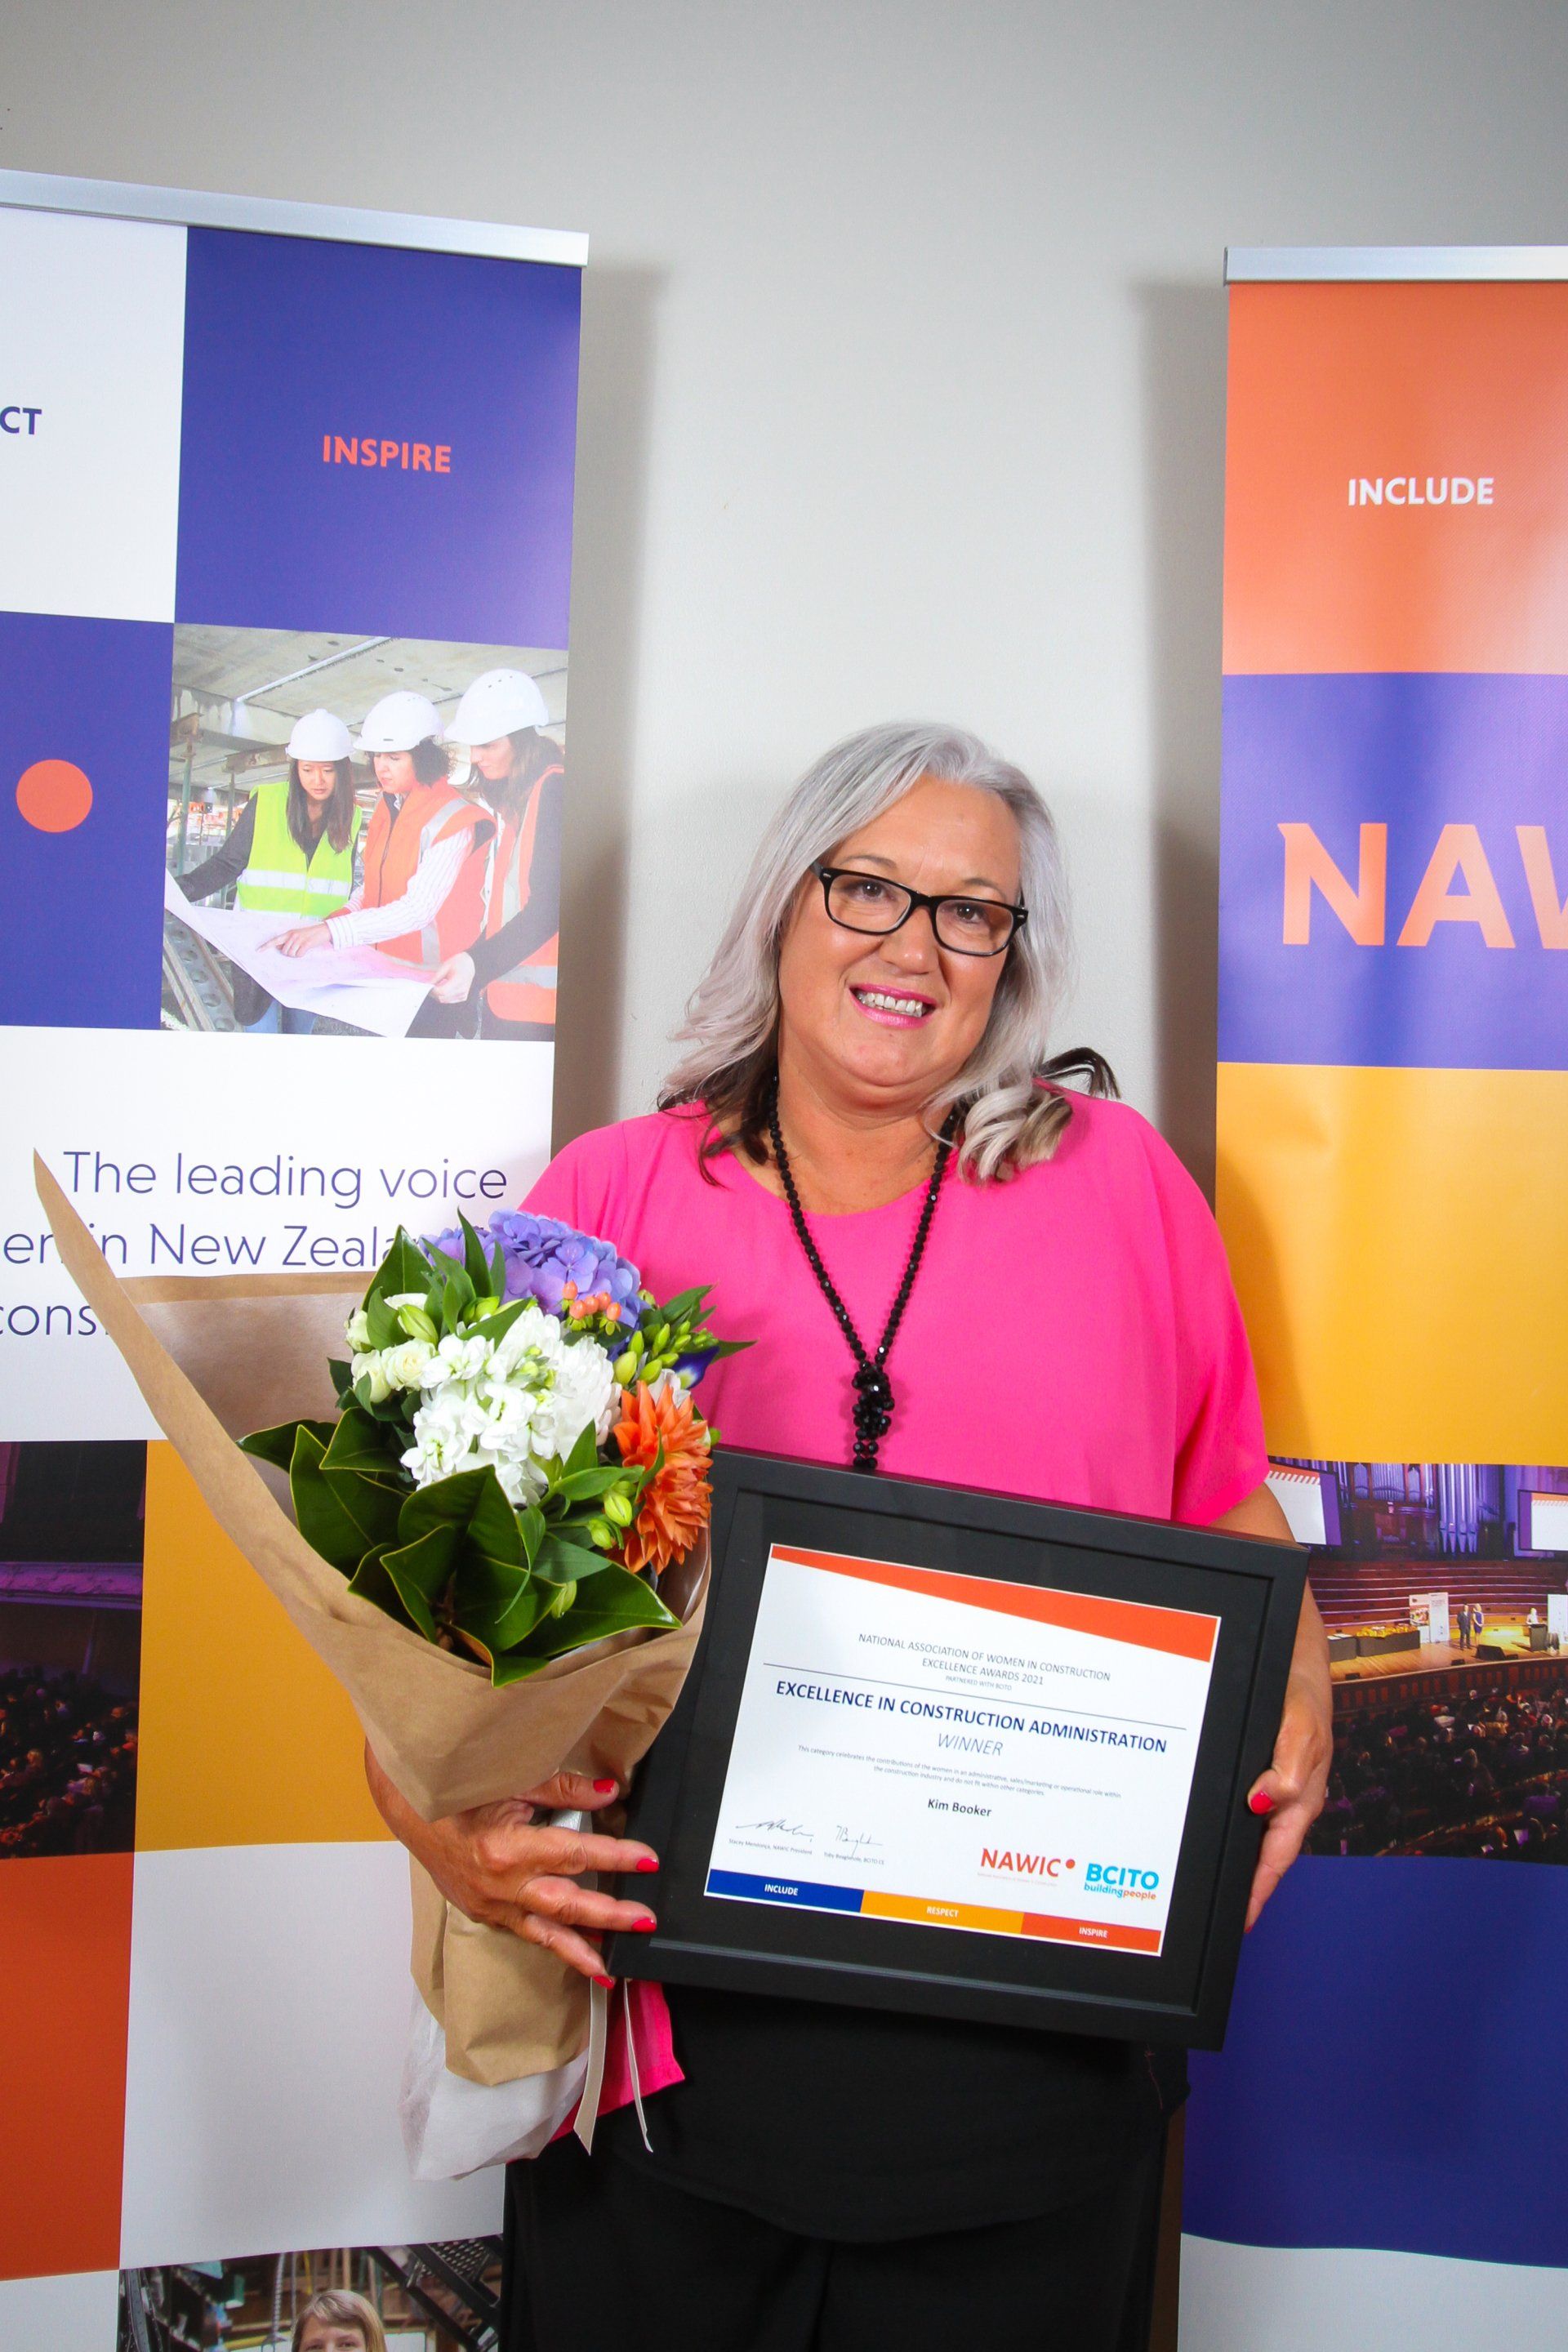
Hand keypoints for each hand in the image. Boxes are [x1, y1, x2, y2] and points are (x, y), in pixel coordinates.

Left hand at [266, 921, 332, 956]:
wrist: (324, 930)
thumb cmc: (310, 934)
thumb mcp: (297, 935)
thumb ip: (287, 941)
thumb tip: (277, 947)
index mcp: (289, 933)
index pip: (275, 940)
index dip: (266, 946)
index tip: (258, 951)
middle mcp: (292, 935)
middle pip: (284, 951)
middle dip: (289, 953)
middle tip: (297, 949)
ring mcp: (299, 939)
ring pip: (291, 954)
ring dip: (296, 954)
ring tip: (302, 949)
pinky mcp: (306, 944)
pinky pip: (299, 954)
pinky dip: (302, 954)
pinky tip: (306, 950)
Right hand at [364, 1746, 657, 1984]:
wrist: (410, 1809)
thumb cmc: (460, 1792)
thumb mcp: (513, 1781)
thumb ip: (563, 1790)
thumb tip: (607, 1793)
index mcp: (508, 1848)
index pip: (576, 1854)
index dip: (617, 1857)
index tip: (647, 1860)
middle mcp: (501, 1884)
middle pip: (568, 1904)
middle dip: (611, 1915)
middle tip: (645, 1920)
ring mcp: (491, 1904)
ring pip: (546, 1933)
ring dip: (583, 1949)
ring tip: (613, 1966)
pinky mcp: (484, 1912)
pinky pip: (525, 1933)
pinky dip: (552, 1945)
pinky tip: (575, 1955)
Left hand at [431, 950, 475, 1003]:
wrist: (471, 964)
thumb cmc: (459, 963)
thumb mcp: (446, 966)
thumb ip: (436, 977)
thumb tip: (428, 985)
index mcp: (458, 981)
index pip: (442, 991)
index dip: (432, 990)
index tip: (428, 985)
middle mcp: (462, 990)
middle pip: (442, 998)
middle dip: (433, 993)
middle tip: (429, 986)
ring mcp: (463, 995)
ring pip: (444, 1001)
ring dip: (437, 996)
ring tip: (435, 988)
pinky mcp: (463, 998)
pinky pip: (449, 1001)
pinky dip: (443, 997)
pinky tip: (441, 990)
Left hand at [1244, 1615, 1331, 1930]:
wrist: (1297, 1658)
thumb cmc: (1305, 1693)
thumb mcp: (1301, 1727)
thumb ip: (1289, 1768)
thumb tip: (1265, 1802)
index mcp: (1303, 1796)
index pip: (1278, 1855)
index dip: (1260, 1889)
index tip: (1242, 1917)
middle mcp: (1290, 1798)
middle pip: (1266, 1853)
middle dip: (1246, 1883)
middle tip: (1218, 1911)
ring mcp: (1277, 1787)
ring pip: (1255, 1832)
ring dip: (1238, 1857)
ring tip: (1213, 1882)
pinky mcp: (1264, 1771)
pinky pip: (1248, 1807)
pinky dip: (1232, 1823)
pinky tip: (1213, 1829)